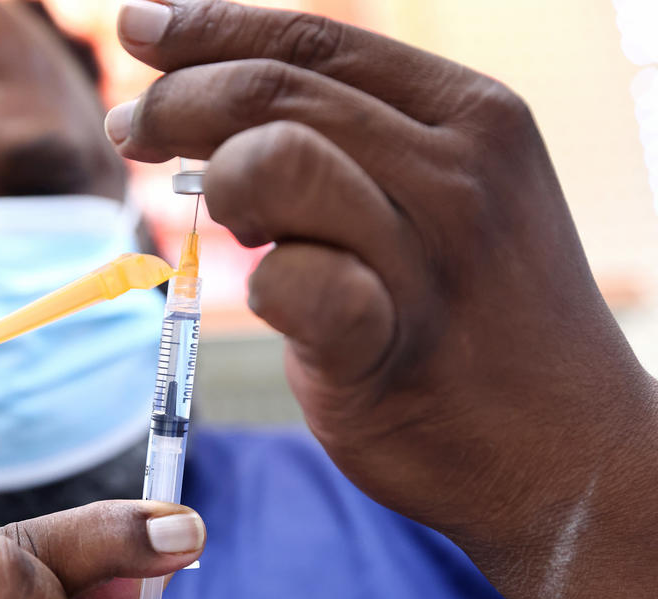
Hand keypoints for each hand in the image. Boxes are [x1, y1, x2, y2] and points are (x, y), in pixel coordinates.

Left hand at [106, 1, 657, 598]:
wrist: (566, 455)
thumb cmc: (479, 322)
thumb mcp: (445, 202)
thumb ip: (355, 153)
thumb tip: (224, 128)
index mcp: (469, 115)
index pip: (313, 40)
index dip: (211, 28)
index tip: (141, 29)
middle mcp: (457, 169)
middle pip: (277, 91)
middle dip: (179, 100)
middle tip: (132, 129)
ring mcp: (429, 256)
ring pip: (277, 159)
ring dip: (221, 180)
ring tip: (230, 220)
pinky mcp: (390, 343)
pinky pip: (292, 281)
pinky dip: (262, 281)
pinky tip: (273, 294)